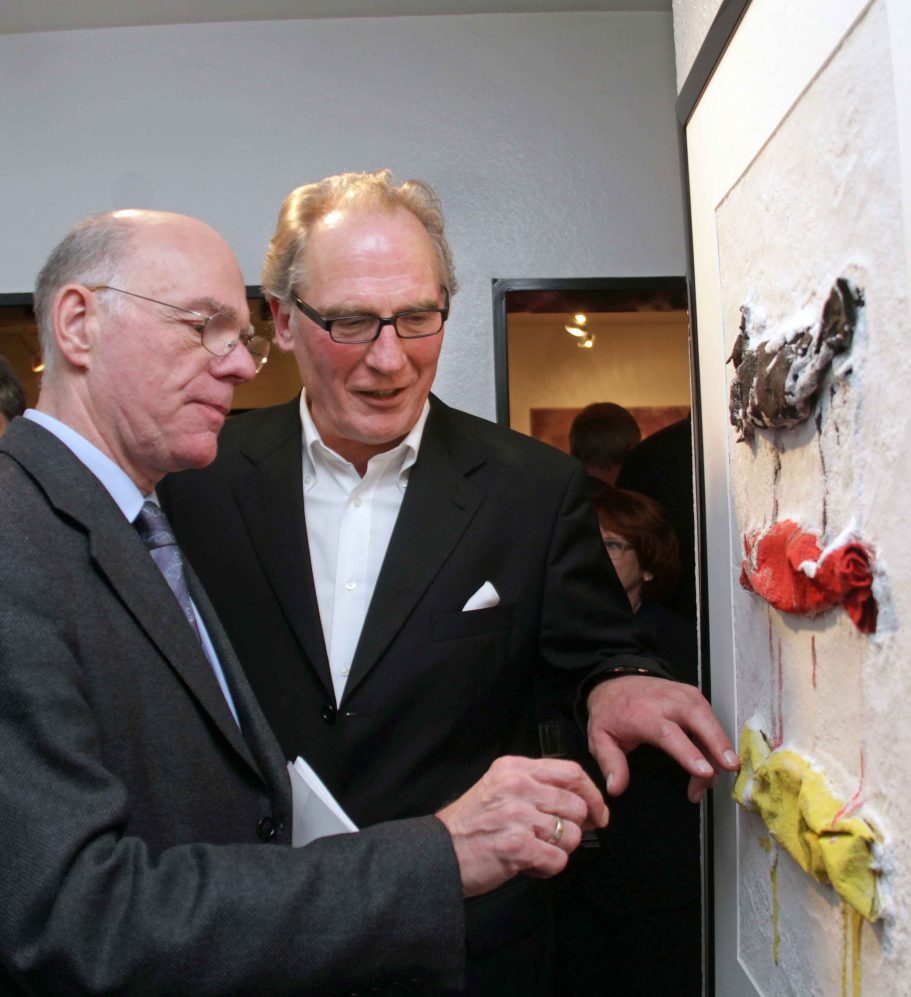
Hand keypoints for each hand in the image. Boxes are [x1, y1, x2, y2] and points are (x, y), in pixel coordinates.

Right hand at [436, 756, 607, 897]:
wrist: (440, 853)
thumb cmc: (473, 824)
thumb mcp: (500, 787)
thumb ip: (537, 786)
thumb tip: (585, 804)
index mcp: (514, 768)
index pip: (571, 772)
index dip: (592, 794)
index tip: (597, 812)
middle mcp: (517, 787)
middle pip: (576, 805)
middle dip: (575, 827)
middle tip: (557, 839)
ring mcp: (517, 816)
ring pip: (570, 834)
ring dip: (559, 850)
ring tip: (536, 851)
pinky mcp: (517, 847)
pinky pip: (558, 860)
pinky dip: (548, 868)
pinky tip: (529, 864)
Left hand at [586, 675, 739, 802]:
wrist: (615, 681)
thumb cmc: (611, 713)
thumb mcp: (600, 738)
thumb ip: (611, 763)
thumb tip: (616, 788)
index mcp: (643, 714)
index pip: (669, 734)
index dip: (689, 753)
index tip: (705, 772)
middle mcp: (666, 702)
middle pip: (698, 719)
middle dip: (718, 743)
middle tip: (731, 768)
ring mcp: (683, 695)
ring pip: (709, 718)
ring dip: (720, 746)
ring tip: (723, 773)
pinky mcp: (693, 695)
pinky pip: (711, 716)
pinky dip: (718, 737)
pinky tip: (719, 758)